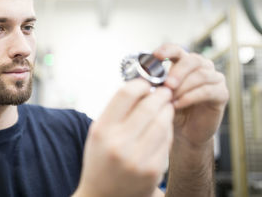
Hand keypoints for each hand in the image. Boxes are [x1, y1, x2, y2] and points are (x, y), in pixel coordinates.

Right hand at [74, 80, 173, 196]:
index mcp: (102, 131)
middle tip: (164, 91)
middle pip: (148, 107)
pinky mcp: (153, 170)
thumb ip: (116, 111)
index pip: (125, 94)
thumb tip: (141, 88)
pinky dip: (168, 129)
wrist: (103, 196)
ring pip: (162, 123)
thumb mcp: (99, 133)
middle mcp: (118, 144)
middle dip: (160, 95)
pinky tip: (164, 126)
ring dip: (167, 110)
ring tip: (166, 106)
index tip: (145, 83)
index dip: (140, 84)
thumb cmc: (101, 159)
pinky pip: (167, 141)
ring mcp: (138, 159)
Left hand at [154, 44, 228, 149]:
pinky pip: (207, 91)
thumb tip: (144, 78)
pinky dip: (190, 97)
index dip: (167, 50)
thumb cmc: (172, 109)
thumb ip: (156, 84)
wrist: (185, 132)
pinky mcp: (222, 93)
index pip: (177, 50)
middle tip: (166, 84)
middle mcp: (202, 67)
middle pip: (192, 60)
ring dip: (183, 87)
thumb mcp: (161, 94)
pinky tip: (178, 104)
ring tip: (170, 99)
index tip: (156, 56)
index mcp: (185, 63)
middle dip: (178, 72)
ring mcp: (214, 79)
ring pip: (200, 75)